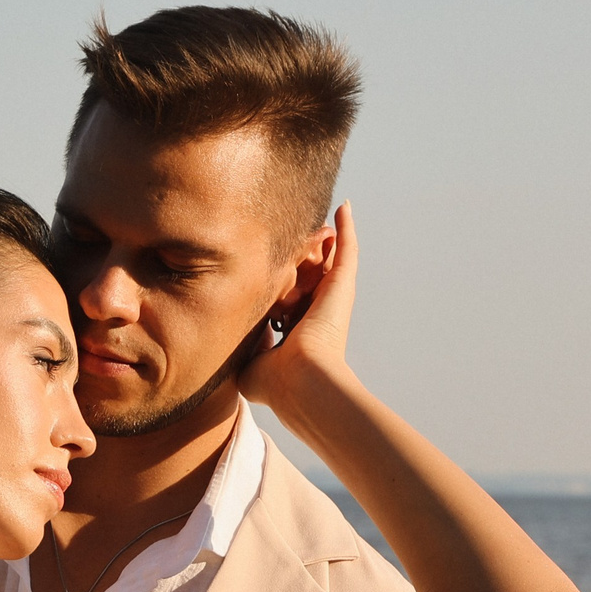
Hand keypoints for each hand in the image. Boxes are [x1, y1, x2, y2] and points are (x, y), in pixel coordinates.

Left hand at [238, 203, 355, 414]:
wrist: (301, 382)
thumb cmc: (275, 383)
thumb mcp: (249, 363)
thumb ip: (245, 345)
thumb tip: (244, 330)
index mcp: (296, 330)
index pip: (288, 299)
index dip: (281, 284)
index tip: (268, 268)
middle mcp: (315, 311)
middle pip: (309, 273)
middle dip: (304, 255)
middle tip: (297, 231)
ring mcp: (331, 297)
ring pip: (326, 257)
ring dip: (323, 237)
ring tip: (319, 212)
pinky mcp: (342, 286)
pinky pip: (346, 249)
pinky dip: (346, 228)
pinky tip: (343, 208)